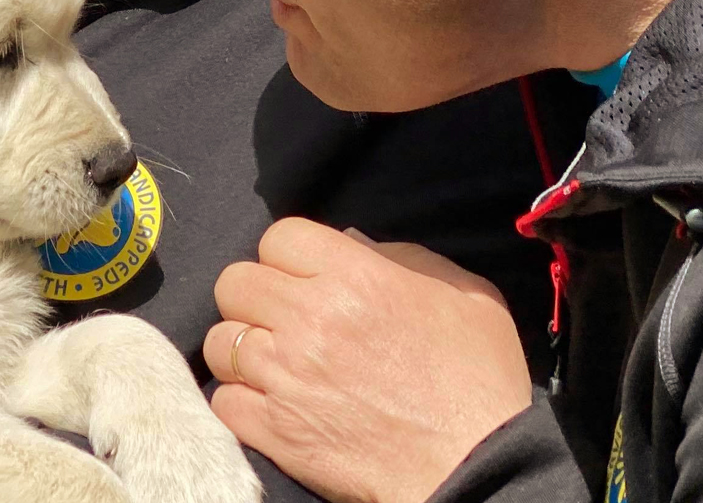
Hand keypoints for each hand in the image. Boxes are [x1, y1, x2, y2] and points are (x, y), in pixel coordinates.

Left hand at [203, 219, 532, 502]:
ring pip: (221, 341)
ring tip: (273, 363)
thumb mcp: (466, 294)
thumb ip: (405, 259)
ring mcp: (286, 377)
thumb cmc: (481, 380)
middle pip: (235, 281)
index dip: (291, 255)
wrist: (477, 466)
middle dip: (255, 295)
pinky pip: (223, 401)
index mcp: (356, 277)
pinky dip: (241, 400)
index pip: (280, 236)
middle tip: (282, 317)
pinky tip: (271, 403)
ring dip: (243, 348)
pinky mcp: (275, 431)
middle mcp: (310, 319)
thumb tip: (353, 246)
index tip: (306, 276)